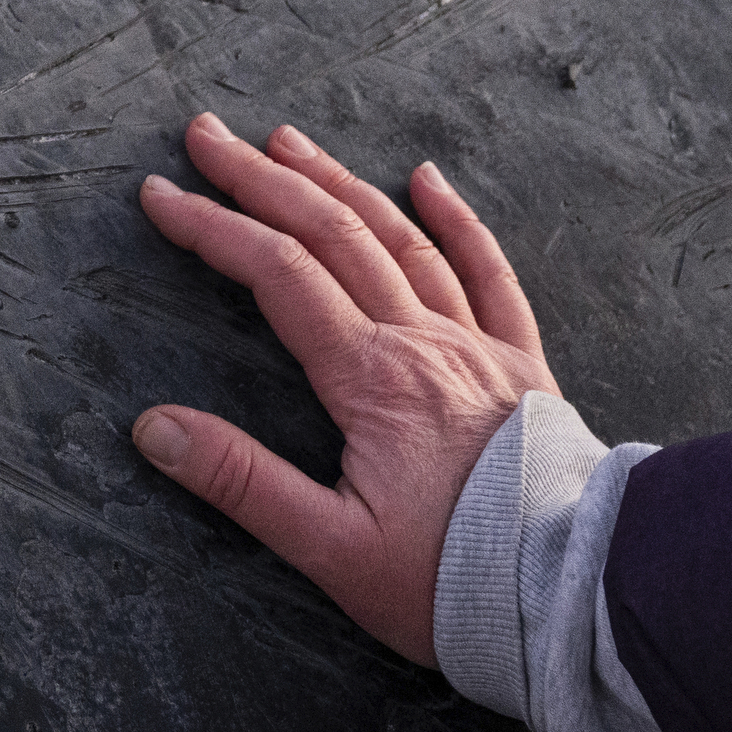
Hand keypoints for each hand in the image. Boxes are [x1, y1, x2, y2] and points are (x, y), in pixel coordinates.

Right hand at [130, 110, 554, 664]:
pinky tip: (427, 179)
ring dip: (337, 180)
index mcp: (370, 378)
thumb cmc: (455, 581)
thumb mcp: (331, 549)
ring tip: (286, 141)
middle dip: (259, 178)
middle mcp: (421, 341)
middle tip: (204, 136)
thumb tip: (153, 428)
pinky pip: (488, 271)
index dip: (210, 226)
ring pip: (398, 237)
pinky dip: (456, 219)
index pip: (274, 273)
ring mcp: (476, 345)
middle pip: (330, 232)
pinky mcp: (523, 365)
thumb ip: (241, 482)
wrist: (578, 595)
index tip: (158, 194)